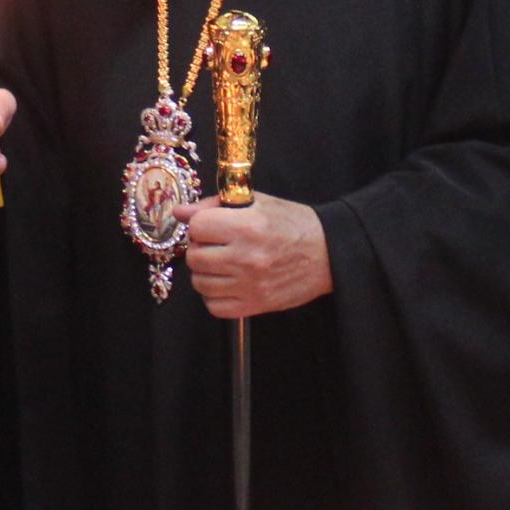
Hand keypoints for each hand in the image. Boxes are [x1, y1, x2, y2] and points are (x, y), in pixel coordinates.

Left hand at [184, 196, 331, 318]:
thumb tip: (181, 212)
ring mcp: (250, 285)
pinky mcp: (255, 305)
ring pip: (200, 283)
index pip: (197, 227)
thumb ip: (215, 206)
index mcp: (248, 227)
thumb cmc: (293, 224)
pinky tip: (228, 282)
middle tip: (215, 244)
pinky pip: (214, 306)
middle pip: (195, 257)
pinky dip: (215, 296)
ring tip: (222, 263)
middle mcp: (246, 258)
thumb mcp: (257, 203)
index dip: (200, 224)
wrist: (328, 254)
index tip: (211, 225)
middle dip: (200, 248)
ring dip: (206, 272)